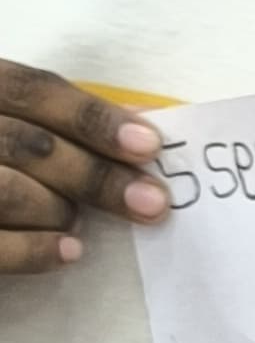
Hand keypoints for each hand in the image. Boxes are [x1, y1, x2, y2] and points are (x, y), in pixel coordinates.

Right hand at [0, 59, 168, 273]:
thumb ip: (50, 119)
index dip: (92, 117)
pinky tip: (69, 253)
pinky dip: (35, 250)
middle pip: (29, 144)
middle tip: (151, 202)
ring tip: (76, 222)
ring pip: (7, 191)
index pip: (32, 90)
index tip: (148, 146)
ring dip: (59, 208)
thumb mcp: (5, 118)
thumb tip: (137, 130)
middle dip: (96, 175)